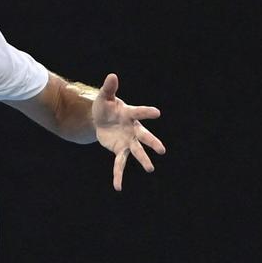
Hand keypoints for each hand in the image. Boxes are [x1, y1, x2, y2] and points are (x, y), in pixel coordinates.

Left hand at [90, 72, 164, 189]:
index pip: (140, 112)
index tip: (157, 113)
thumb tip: (112, 75)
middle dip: (153, 143)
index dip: (147, 112)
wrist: (100, 120)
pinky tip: (118, 187)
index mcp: (130, 114)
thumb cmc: (105, 106)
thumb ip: (109, 88)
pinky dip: (118, 175)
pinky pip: (120, 164)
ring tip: (150, 168)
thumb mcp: (104, 97)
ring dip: (144, 159)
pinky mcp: (120, 150)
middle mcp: (133, 129)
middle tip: (162, 150)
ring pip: (137, 152)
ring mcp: (128, 141)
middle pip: (145, 137)